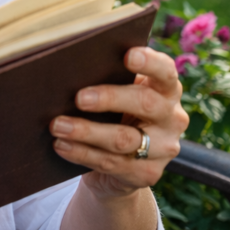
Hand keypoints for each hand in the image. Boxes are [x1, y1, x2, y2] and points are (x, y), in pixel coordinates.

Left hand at [50, 46, 188, 198]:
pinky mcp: (147, 174)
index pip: (165, 71)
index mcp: (166, 89)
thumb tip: (70, 64)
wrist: (124, 162)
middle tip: (79, 98)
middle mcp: (171, 118)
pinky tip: (61, 145)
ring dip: (86, 131)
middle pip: (144, 103)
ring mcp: (163, 148)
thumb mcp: (120, 90)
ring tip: (57, 125)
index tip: (127, 55)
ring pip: (123, 139)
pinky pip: (110, 162)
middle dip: (109, 98)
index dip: (149, 62)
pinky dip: (81, 153)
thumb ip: (110, 76)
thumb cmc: (116, 110)